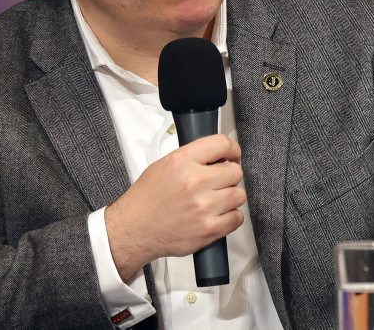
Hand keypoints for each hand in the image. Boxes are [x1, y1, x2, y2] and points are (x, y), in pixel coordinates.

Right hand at [104, 133, 245, 280]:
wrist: (135, 229)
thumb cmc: (147, 199)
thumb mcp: (164, 165)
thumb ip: (192, 157)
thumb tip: (218, 156)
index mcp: (182, 162)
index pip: (222, 144)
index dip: (232, 149)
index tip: (233, 155)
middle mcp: (194, 182)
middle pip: (235, 172)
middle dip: (229, 176)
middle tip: (219, 181)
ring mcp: (203, 207)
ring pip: (239, 195)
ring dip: (230, 197)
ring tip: (216, 199)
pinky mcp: (208, 229)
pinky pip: (237, 218)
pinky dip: (230, 217)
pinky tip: (217, 214)